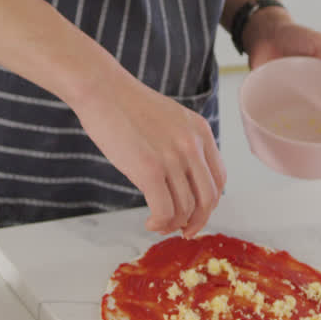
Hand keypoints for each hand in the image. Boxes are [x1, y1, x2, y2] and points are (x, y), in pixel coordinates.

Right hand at [72, 72, 226, 237]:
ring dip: (173, 224)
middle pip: (208, 198)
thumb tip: (182, 181)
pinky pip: (165, 211)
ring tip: (158, 224)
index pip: (219, 179)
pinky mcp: (150, 170)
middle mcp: (192, 145)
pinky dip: (159, 223)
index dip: (209, 203)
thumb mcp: (170, 118)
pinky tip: (150, 222)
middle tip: (183, 231)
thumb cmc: (127, 104)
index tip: (196, 213)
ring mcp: (173, 158)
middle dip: (197, 221)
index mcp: (201, 131)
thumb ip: (182, 143)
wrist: (101, 89)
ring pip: (185, 209)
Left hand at [244, 9, 320, 146]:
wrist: (262, 34)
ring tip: (315, 161)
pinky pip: (281, 129)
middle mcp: (317, 100)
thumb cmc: (295, 36)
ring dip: (312, 148)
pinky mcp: (274, 109)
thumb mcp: (317, 42)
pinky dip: (282, 141)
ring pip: (308, 133)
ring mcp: (296, 107)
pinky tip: (281, 154)